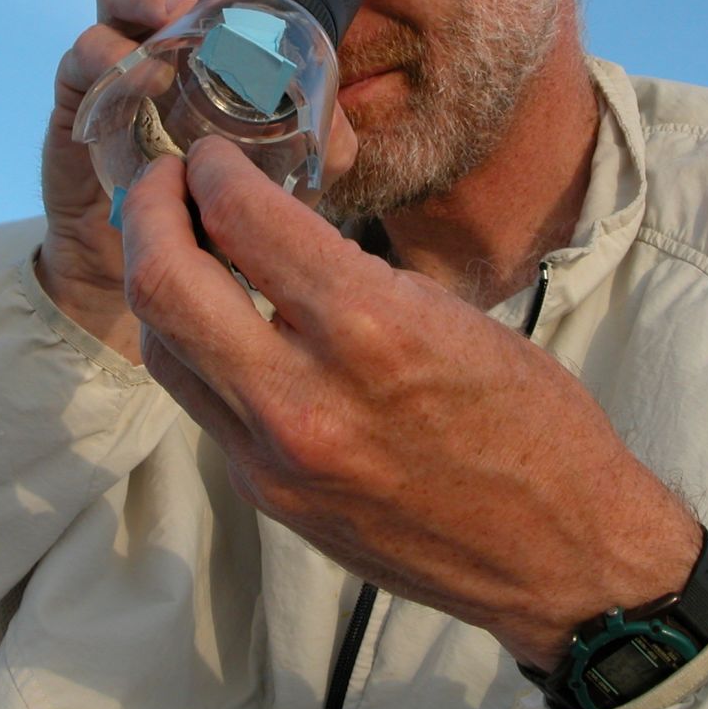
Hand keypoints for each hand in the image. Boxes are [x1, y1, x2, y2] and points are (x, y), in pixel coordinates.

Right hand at [38, 0, 357, 362]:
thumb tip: (344, 128)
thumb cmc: (220, 179)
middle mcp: (174, 8)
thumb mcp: (283, 161)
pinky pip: (85, 49)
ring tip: (180, 17)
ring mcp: (124, 40)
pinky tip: (132, 66)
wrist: (147, 245)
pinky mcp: (83, 85)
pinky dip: (107, 51)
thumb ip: (321, 140)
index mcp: (228, 4)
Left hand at [119, 137, 700, 668]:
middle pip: (162, 284)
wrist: (556, 557)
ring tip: (182, 242)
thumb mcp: (453, 314)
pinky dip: (195, 345)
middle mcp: (304, 397)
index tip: (214, 151)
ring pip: (161, 347)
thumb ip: (350, 274)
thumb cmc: (532, 423)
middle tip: (166, 181)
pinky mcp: (267, 496)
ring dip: (158, 280)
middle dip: (150, 210)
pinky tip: (220, 318)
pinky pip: (199, 403)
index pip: (243, 219)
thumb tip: (273, 229)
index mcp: (370, 329)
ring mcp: (273, 459)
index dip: (214, 167)